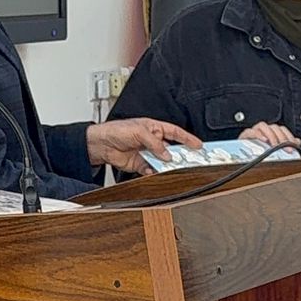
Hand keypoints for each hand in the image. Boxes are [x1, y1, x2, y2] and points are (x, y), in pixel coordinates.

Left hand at [86, 118, 201, 172]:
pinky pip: (151, 170)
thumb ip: (154, 143)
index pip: (175, 133)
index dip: (187, 138)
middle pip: (171, 149)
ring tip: (170, 168)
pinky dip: (153, 172)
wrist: (101, 144)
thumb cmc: (116, 130)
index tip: (198, 145)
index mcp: (154, 128)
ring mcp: (147, 153)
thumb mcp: (138, 131)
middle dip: (179, 155)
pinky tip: (153, 171)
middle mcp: (152, 141)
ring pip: (162, 161)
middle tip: (188, 161)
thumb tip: (166, 153)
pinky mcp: (140, 164)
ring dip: (166, 165)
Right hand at [238, 123, 299, 151]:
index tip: (294, 146)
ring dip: (271, 136)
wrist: (241, 159)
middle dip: (282, 138)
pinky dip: (258, 134)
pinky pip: (250, 131)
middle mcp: (263, 131)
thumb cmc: (259, 155)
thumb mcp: (275, 151)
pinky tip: (264, 140)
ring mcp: (254, 132)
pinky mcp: (245, 136)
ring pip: (263, 126)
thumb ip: (286, 145)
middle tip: (286, 149)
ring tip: (275, 146)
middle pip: (274, 127)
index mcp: (271, 133)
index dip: (289, 136)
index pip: (282, 129)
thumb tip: (298, 142)